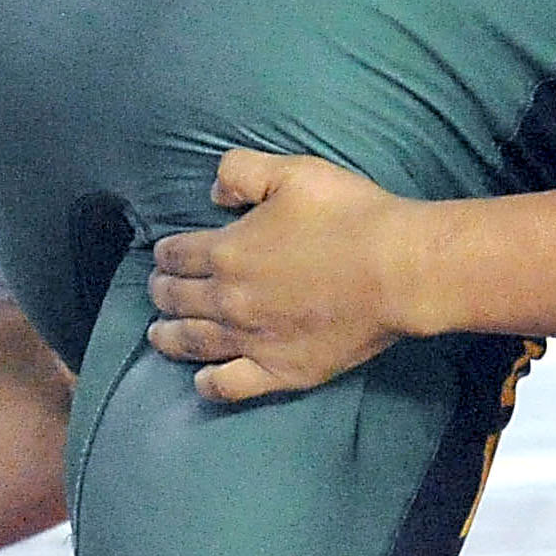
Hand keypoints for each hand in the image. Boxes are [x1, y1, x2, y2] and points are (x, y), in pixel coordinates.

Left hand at [146, 152, 420, 401]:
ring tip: (158, 334)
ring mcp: (250, 340)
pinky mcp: (279, 371)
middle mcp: (228, 300)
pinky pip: (229, 384)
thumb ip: (242, 173)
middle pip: (178, 299)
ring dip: (168, 336)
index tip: (163, 255)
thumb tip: (213, 193)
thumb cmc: (349, 216)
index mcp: (226, 251)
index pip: (177, 255)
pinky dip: (208, 384)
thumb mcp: (293, 172)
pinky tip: (202, 380)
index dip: (166, 254)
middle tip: (159, 290)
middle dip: (162, 292)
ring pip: (193, 342)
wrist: (397, 270)